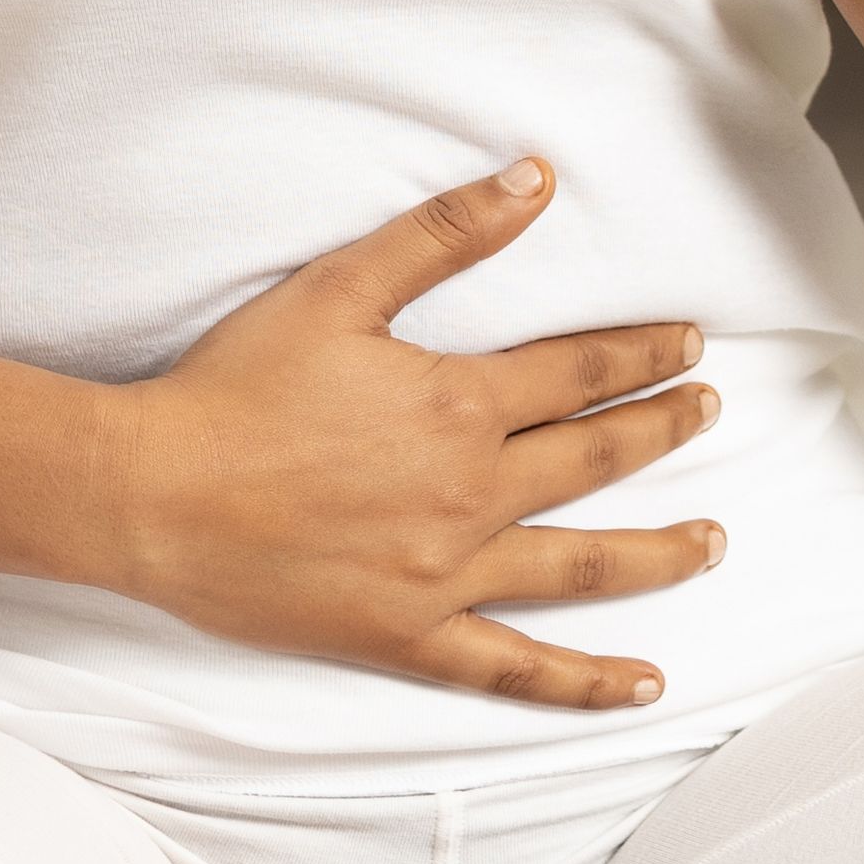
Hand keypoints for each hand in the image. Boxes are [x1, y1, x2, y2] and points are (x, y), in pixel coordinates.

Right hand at [79, 155, 724, 709]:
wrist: (148, 494)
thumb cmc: (234, 387)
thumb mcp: (340, 288)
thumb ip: (444, 232)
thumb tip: (538, 177)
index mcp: (457, 405)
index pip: (580, 372)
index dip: (643, 354)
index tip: (691, 344)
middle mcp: (468, 494)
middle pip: (595, 459)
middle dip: (663, 429)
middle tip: (710, 411)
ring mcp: (443, 575)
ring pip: (581, 566)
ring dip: (659, 552)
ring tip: (715, 541)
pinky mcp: (406, 638)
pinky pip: (513, 669)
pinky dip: (583, 684)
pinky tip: (642, 686)